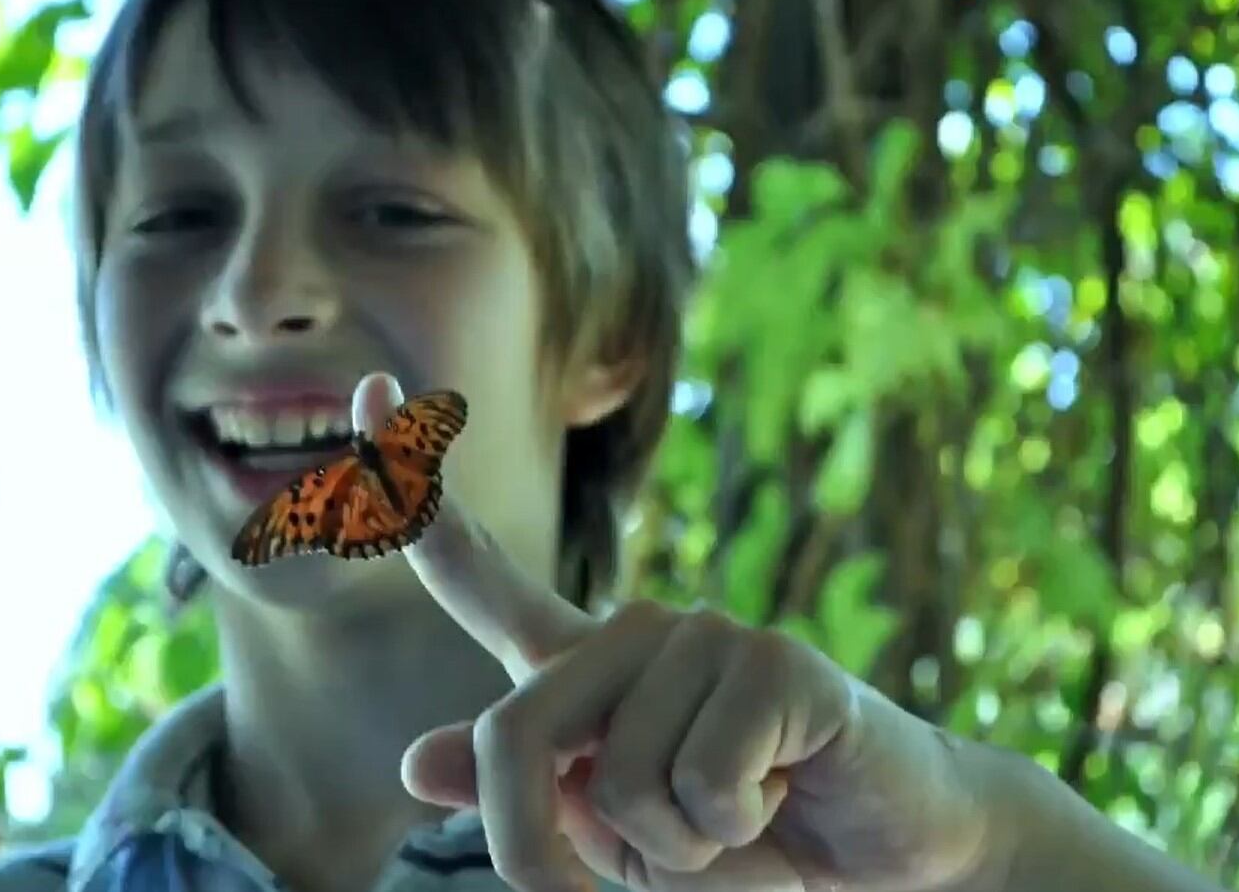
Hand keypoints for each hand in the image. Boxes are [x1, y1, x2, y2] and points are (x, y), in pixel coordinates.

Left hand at [357, 375, 1007, 891]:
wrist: (873, 856)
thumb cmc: (736, 839)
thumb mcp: (610, 834)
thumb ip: (526, 790)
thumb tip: (413, 759)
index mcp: (582, 666)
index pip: (479, 577)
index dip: (412, 490)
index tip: (365, 393)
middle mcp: (634, 632)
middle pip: (516, 735)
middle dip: (535, 852)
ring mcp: (705, 635)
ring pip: (621, 781)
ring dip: (676, 847)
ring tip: (740, 816)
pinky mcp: (774, 661)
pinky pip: (701, 780)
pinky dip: (734, 829)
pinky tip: (782, 793)